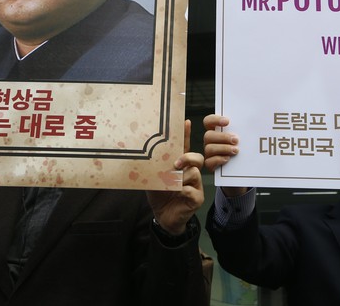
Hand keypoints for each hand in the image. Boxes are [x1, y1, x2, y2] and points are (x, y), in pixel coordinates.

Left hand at [146, 119, 204, 235]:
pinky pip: (193, 190)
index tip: (185, 122)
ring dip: (181, 177)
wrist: (163, 217)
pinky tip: (176, 192)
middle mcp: (190, 173)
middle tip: (176, 164)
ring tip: (171, 183)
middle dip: (187, 157)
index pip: (185, 147)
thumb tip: (142, 152)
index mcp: (180, 166)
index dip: (186, 135)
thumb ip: (153, 166)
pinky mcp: (197, 198)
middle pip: (197, 158)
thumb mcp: (153, 178)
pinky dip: (183, 190)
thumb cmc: (159, 195)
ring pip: (195, 173)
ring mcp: (195, 186)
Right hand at [203, 114, 247, 197]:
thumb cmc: (244, 147)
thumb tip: (257, 118)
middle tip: (236, 140)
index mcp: (216, 130)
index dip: (215, 120)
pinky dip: (218, 160)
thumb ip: (246, 126)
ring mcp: (209, 153)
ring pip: (209, 148)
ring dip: (223, 148)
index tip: (227, 121)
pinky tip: (228, 159)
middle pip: (208, 135)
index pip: (208, 121)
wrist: (244, 167)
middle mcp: (211, 141)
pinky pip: (209, 162)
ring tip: (236, 150)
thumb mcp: (244, 135)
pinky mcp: (211, 164)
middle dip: (223, 137)